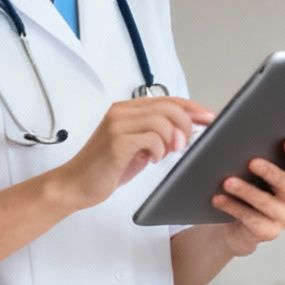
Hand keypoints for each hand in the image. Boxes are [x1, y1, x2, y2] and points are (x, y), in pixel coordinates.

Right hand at [51, 97, 213, 209]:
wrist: (75, 184)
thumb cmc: (106, 167)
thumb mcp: (138, 146)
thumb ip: (157, 134)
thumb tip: (188, 129)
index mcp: (126, 109)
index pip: (169, 100)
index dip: (193, 108)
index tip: (209, 118)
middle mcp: (121, 112)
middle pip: (170, 108)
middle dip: (186, 126)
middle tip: (183, 145)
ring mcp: (117, 125)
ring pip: (162, 121)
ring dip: (172, 139)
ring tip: (166, 153)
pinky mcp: (116, 142)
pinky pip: (151, 138)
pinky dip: (159, 150)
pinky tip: (152, 159)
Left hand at [211, 138, 284, 256]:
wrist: (240, 227)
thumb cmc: (250, 191)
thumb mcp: (257, 176)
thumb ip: (258, 158)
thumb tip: (240, 138)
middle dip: (270, 172)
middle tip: (252, 162)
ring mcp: (284, 219)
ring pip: (266, 203)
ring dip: (246, 191)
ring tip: (228, 181)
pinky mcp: (268, 233)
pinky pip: (249, 218)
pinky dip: (232, 207)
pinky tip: (218, 198)